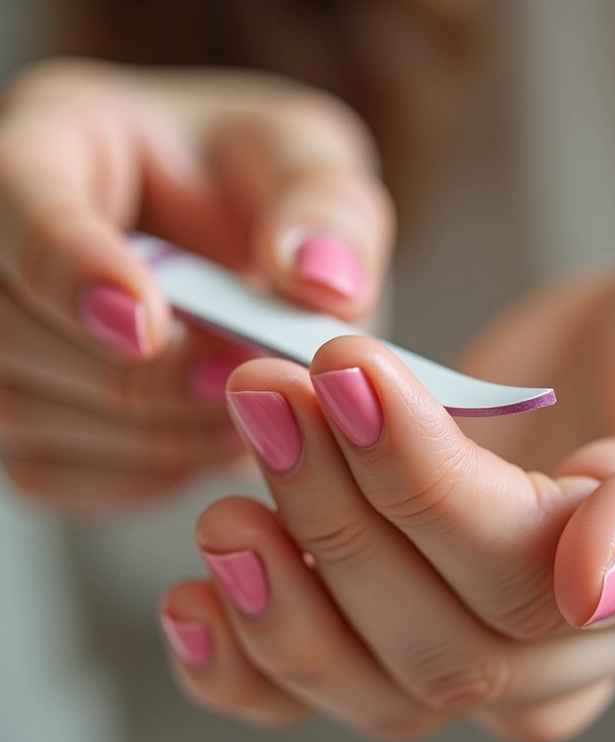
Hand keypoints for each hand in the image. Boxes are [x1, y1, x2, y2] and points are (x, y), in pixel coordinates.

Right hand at [0, 58, 392, 513]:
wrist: (249, 248)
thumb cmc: (265, 190)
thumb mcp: (312, 164)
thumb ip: (328, 209)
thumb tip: (317, 281)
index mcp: (61, 144)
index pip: (22, 201)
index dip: (72, 272)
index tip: (148, 327)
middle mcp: (12, 247)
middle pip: (14, 329)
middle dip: (144, 375)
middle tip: (247, 378)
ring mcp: (12, 340)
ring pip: (29, 414)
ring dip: (156, 431)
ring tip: (249, 411)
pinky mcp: (32, 416)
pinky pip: (55, 471)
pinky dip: (144, 469)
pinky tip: (210, 438)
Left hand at [159, 225, 614, 741]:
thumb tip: (603, 577)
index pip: (514, 576)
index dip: (422, 484)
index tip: (350, 373)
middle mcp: (556, 640)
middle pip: (427, 631)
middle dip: (332, 511)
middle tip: (269, 393)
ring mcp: (475, 630)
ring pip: (362, 669)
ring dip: (275, 586)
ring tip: (225, 492)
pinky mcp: (409, 601)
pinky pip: (319, 675)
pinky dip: (245, 657)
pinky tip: (194, 601)